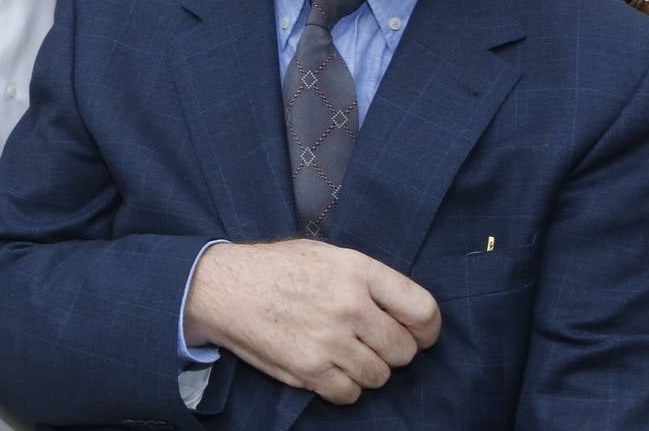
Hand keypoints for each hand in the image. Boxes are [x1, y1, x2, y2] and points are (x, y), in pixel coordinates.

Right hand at [184, 239, 439, 404]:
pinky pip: (350, 394)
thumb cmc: (273, 268)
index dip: (427, 329)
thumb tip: (402, 309)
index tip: (418, 333)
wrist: (222, 287)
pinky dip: (343, 386)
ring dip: (366, 369)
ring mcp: (330, 341)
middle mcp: (350, 306)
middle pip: (404, 350)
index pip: (423, 310)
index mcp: (358, 271)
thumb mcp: (325, 254)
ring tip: (342, 352)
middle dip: (391, 350)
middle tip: (369, 342)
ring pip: (380, 376)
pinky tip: (326, 367)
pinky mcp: (310, 369)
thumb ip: (366, 278)